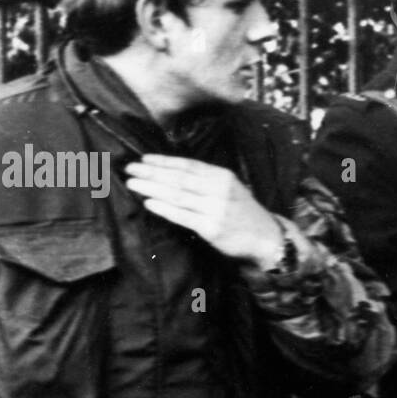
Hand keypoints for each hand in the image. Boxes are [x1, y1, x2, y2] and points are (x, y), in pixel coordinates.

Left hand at [125, 155, 285, 267]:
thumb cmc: (243, 213)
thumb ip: (206, 180)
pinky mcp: (212, 228)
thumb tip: (171, 173)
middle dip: (152, 173)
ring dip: (152, 188)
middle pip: (179, 178)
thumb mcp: (230, 188)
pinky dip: (164, 209)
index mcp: (223, 176)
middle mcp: (220, 190)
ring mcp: (216, 209)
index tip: (143, 159)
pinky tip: (149, 203)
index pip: (188, 165)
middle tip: (130, 169)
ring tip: (133, 183)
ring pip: (178, 195)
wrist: (266, 237)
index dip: (164, 162)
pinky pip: (183, 216)